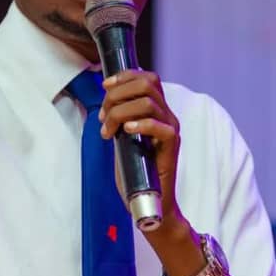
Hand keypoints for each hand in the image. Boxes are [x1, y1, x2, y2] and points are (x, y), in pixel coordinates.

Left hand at [99, 69, 181, 221]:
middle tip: (103, 115)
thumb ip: (120, 118)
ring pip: (148, 102)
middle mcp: (167, 115)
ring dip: (120, 112)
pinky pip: (160, 126)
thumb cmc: (136, 170)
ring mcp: (171, 128)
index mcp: (157, 109)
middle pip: (147, 84)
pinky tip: (126, 132)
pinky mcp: (172, 145)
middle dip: (118, 94)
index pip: (147, 77)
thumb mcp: (123, 137)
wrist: (152, 199)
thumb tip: (106, 100)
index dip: (125, 76)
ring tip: (108, 130)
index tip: (105, 86)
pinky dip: (140, 124)